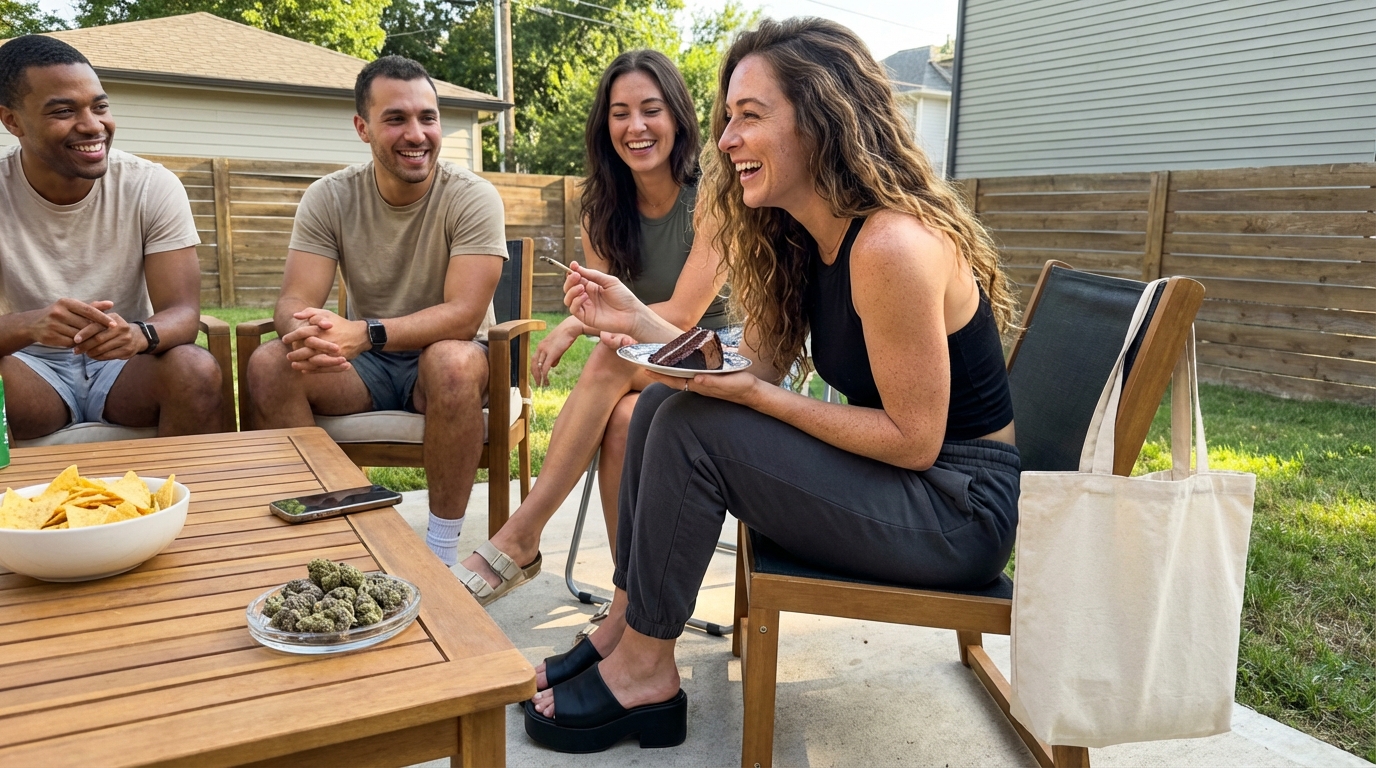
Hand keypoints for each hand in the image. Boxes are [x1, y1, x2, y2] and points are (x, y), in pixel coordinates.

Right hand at [30, 299, 115, 347]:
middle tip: (101, 334)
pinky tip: (75, 342)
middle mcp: (58, 312)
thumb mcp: (73, 307)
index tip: (114, 325)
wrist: (33, 324)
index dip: (103, 318)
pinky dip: (76, 344)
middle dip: (94, 331)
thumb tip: (111, 304)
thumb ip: (92, 307)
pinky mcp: (50, 337)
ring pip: (79, 336)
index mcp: (66, 302)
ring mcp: (53, 325)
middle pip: (85, 325)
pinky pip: (70, 343)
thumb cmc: (60, 314)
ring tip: (86, 337)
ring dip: (85, 338)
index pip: (89, 310)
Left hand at [73, 311, 146, 359]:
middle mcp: (122, 328)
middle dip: (85, 345)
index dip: (84, 333)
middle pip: (99, 339)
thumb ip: (93, 312)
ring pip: (103, 349)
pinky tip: (94, 356)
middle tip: (76, 350)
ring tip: (85, 353)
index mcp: (114, 318)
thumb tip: (78, 313)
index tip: (75, 339)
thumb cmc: (113, 327)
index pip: (96, 326)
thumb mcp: (106, 317)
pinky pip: (108, 356)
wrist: (136, 336)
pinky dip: (98, 357)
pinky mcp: (128, 350)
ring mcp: (126, 340)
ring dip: (91, 352)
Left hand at [281, 308, 366, 371]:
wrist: (359, 335)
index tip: (284, 340)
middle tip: (288, 356)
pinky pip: (322, 367)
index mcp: (321, 329)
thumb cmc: (340, 323)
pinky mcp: (337, 361)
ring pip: (312, 360)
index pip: (302, 332)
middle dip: (295, 353)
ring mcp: (332, 352)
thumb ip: (310, 312)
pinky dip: (312, 369)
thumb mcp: (326, 313)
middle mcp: (326, 341)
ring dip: (301, 363)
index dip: (291, 336)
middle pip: (305, 349)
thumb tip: (295, 316)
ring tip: (293, 364)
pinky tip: (304, 369)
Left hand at [533, 316, 580, 386]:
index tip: (537, 376)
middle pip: (533, 364)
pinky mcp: (551, 353)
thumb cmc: (567, 335)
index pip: (534, 359)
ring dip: (539, 377)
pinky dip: (544, 376)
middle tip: (537, 383)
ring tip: (542, 384)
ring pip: (538, 367)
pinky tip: (546, 381)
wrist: (571, 327)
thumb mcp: (559, 347)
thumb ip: (555, 357)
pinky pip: (545, 367)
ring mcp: (545, 350)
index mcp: (541, 345)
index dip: (535, 369)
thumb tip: (552, 366)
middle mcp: (540, 348)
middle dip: (535, 375)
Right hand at [563, 262, 647, 336]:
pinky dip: (576, 301)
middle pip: (569, 288)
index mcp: (592, 287)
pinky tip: (585, 296)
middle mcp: (587, 296)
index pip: (577, 279)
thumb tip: (576, 267)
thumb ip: (593, 275)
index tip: (572, 265)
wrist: (632, 314)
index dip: (573, 272)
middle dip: (570, 281)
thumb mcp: (609, 281)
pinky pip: (574, 309)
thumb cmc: (624, 297)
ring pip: (568, 299)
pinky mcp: (586, 318)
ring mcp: (586, 307)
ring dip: (571, 291)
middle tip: (576, 276)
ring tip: (581, 287)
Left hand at [644, 369, 759, 404]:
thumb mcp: (727, 383)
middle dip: (659, 373)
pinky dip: (680, 369)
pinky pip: (689, 374)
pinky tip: (679, 365)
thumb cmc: (741, 387)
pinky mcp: (708, 380)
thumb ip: (712, 382)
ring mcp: (702, 384)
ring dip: (668, 371)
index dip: (660, 375)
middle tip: (645, 363)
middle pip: (673, 379)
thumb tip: (696, 379)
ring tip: (657, 362)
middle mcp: (698, 385)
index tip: (646, 369)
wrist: (752, 393)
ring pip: (680, 377)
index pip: (674, 381)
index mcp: (700, 385)